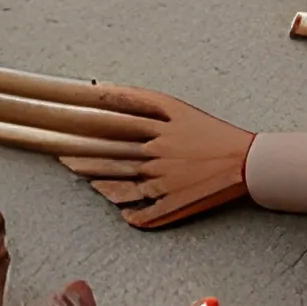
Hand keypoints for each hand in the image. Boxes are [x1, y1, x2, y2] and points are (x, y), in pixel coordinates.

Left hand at [55, 87, 255, 228]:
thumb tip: (101, 91)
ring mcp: (163, 186)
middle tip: (61, 156)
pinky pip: (146, 215)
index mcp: (155, 135)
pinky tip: (120, 212)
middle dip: (83, 158)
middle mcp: (155, 160)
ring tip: (84, 179)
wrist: (245, 162)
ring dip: (100, 183)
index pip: (110, 132)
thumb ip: (137, 99)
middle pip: (111, 158)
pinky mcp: (174, 207)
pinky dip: (131, 214)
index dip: (83, 130)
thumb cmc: (213, 132)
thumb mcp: (175, 106)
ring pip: (122, 187)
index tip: (62, 129)